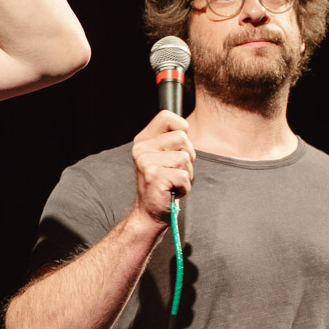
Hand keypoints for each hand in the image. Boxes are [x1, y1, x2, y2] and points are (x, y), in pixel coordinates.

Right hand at [131, 109, 194, 224]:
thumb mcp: (164, 156)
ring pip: (185, 158)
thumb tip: (186, 126)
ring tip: (173, 181)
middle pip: (182, 137)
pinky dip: (184, 187)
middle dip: (187, 156)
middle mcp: (141, 149)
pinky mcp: (154, 176)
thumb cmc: (163, 183)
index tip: (178, 147)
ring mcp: (146, 162)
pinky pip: (184, 176)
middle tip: (174, 171)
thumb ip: (171, 139)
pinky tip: (172, 190)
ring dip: (186, 173)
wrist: (150, 212)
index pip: (166, 116)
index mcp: (143, 140)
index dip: (181, 128)